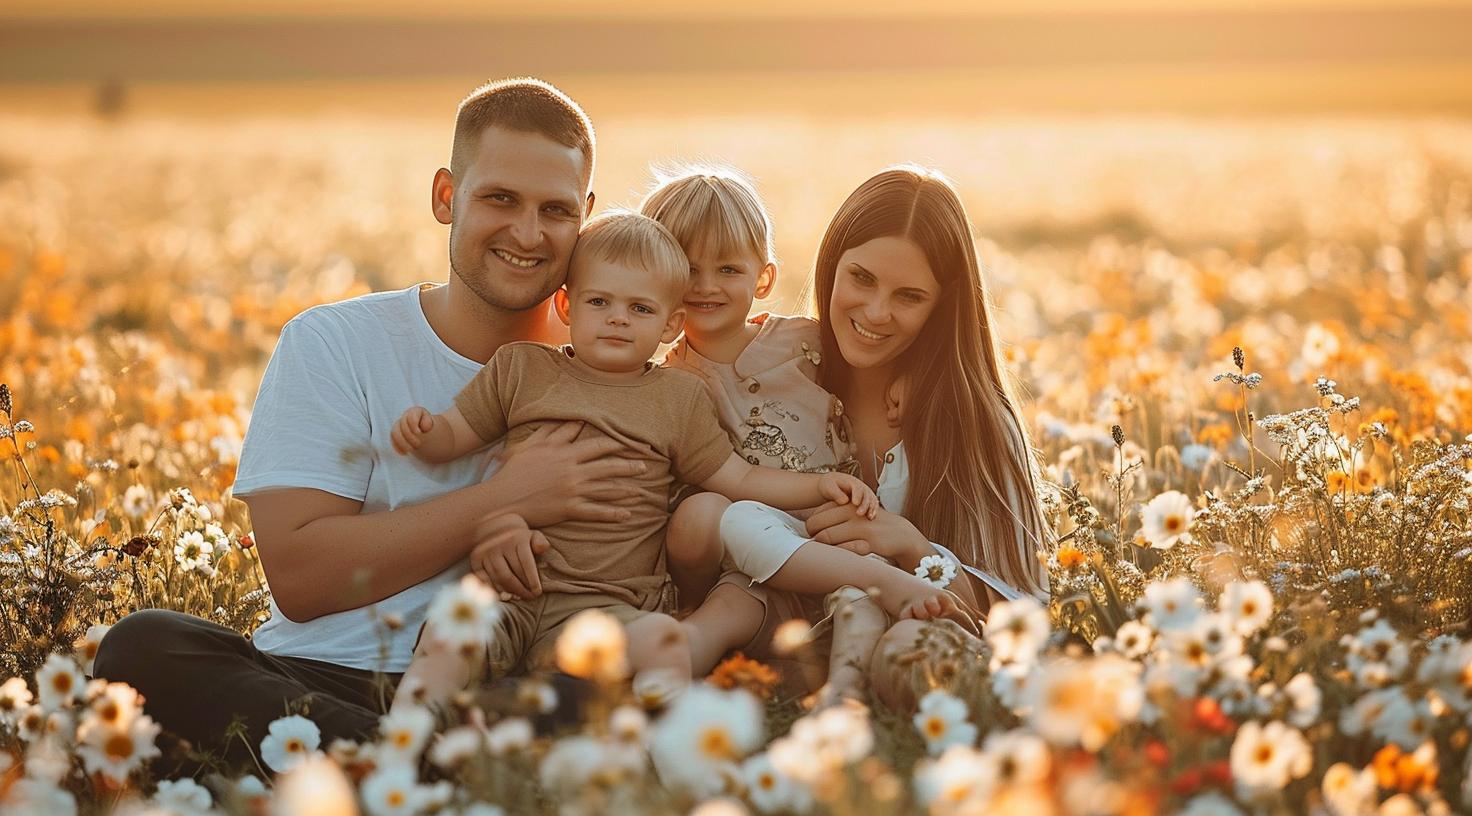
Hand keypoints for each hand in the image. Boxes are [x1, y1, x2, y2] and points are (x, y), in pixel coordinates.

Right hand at [391, 407, 434, 453]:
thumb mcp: (435, 427)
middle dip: (409, 436)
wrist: (432, 437)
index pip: (411, 415)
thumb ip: (429, 424)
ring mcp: (400, 427)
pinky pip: (393, 440)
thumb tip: (425, 427)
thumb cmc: (434, 431)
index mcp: (416, 412)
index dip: (413, 424)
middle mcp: (406, 418)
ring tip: (411, 450)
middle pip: (402, 424)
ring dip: (402, 442)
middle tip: (419, 444)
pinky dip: (397, 447)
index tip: (420, 433)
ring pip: (394, 432)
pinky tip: (404, 453)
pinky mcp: (398, 436)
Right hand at [468, 513, 548, 599]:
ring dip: (510, 591)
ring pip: (498, 578)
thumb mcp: (533, 536)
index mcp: (516, 539)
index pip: (526, 563)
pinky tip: (505, 594)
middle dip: (521, 589)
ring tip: (519, 597)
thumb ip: (540, 542)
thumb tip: (543, 548)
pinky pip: (485, 578)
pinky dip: (495, 588)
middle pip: (511, 574)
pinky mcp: (476, 558)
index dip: (532, 580)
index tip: (537, 592)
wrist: (496, 526)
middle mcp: (499, 545)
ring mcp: (486, 552)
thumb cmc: (519, 538)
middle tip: (530, 597)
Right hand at [487, 421, 646, 527]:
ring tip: (640, 491)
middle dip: (628, 465)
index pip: (597, 445)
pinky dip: (612, 514)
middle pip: (608, 466)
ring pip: (606, 488)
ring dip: (626, 490)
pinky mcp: (569, 509)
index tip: (632, 443)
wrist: (502, 499)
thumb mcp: (531, 445)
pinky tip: (627, 515)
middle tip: (645, 466)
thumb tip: (574, 421)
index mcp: (564, 453)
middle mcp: (572, 470)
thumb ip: (554, 432)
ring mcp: (572, 490)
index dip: (618, 444)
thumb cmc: (514, 470)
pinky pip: (596, 512)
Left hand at [805, 502, 924, 563]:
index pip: (815, 515)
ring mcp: (861, 526)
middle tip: (819, 546)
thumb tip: (809, 525)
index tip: (817, 536)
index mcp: (846, 503)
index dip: (812, 528)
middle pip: (816, 525)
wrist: (901, 534)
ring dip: (823, 547)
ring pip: (826, 537)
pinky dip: (839, 553)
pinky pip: (843, 549)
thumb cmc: (870, 525)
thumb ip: (834, 515)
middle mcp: (852, 511)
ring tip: (829, 551)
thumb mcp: (854, 513)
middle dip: (813, 537)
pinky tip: (844, 554)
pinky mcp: (869, 542)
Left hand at [817, 473, 878, 518]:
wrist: (833, 487)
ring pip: (872, 501)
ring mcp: (865, 495)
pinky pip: (872, 507)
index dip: (857, 495)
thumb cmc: (829, 486)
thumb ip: (836, 493)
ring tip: (869, 517)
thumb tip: (844, 501)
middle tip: (860, 513)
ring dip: (871, 509)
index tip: (855, 503)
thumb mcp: (829, 487)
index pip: (857, 488)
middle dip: (865, 504)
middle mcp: (861, 488)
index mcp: (852, 482)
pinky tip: (871, 519)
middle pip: (867, 495)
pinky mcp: (866, 503)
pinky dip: (873, 512)